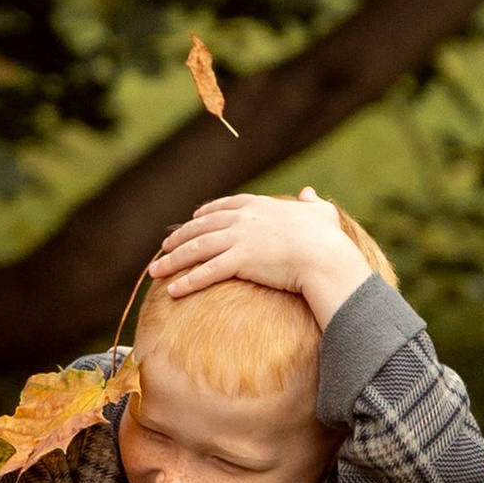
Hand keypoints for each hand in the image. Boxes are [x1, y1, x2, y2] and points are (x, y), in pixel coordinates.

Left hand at [146, 183, 374, 326]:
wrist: (325, 256)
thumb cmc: (327, 237)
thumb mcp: (321, 213)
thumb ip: (311, 201)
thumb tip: (309, 191)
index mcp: (260, 205)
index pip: (224, 205)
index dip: (206, 212)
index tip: (193, 218)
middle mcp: (244, 219)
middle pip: (202, 227)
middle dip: (180, 237)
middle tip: (165, 246)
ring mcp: (239, 239)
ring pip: (197, 249)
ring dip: (173, 260)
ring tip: (156, 270)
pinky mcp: (239, 261)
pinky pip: (207, 272)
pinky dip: (187, 281)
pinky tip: (172, 291)